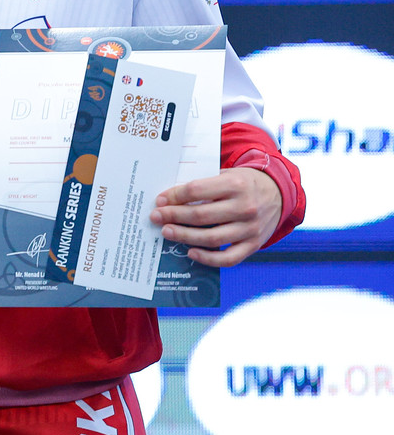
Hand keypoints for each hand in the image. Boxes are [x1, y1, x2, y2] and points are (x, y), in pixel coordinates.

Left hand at [150, 167, 282, 267]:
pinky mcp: (254, 245)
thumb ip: (203, 186)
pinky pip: (229, 258)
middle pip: (201, 216)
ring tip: (167, 232)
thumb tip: (169, 199)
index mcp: (236, 185)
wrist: (279, 193)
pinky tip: (191, 252)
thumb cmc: (244, 184)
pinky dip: (208, 258)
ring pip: (212, 238)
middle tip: (156, 217)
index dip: (174, 196)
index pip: (197, 191)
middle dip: (173, 216)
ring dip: (184, 237)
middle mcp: (245, 207)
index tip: (160, 200)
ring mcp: (251, 228)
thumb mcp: (226, 175)